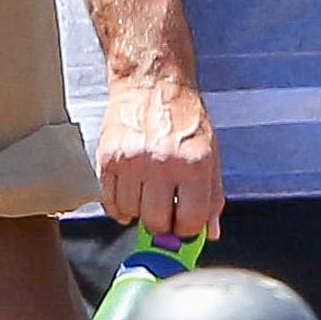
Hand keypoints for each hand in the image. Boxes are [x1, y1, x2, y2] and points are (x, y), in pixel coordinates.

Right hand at [92, 67, 222, 241]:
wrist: (151, 86)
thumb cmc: (185, 120)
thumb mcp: (210, 155)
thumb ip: (212, 196)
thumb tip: (209, 232)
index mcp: (195, 164)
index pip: (191, 218)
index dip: (187, 229)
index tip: (183, 227)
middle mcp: (163, 163)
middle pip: (156, 220)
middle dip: (162, 225)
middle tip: (164, 215)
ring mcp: (131, 161)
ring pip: (131, 212)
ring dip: (139, 212)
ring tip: (146, 197)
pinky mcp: (108, 159)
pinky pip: (109, 200)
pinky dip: (118, 207)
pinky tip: (129, 198)